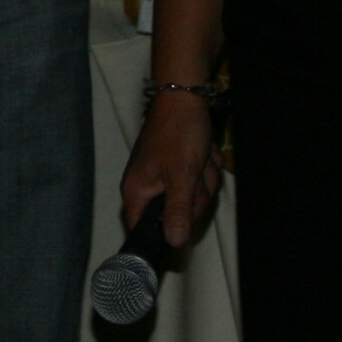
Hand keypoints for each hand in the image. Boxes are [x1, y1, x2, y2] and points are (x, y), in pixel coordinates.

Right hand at [120, 90, 222, 251]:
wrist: (185, 97)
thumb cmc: (178, 132)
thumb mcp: (181, 175)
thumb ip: (177, 211)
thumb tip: (174, 244)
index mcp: (137, 191)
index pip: (140, 230)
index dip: (163, 235)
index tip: (185, 227)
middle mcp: (147, 187)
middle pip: (176, 216)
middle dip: (195, 196)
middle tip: (196, 175)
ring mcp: (164, 178)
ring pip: (192, 198)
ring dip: (203, 179)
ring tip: (200, 158)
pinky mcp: (178, 169)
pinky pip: (197, 183)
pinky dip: (204, 169)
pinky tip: (203, 153)